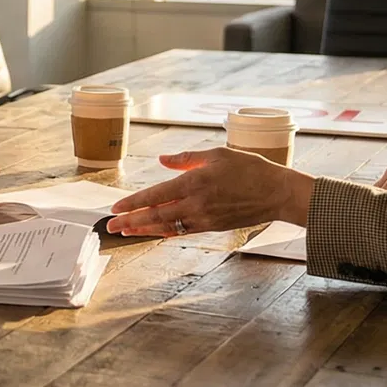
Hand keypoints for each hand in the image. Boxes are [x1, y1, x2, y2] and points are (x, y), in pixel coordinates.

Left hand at [104, 147, 315, 237]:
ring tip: (124, 232)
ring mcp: (204, 218)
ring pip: (166, 227)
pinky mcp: (212, 227)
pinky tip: (151, 232)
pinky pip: (181, 231)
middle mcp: (196, 204)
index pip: (156, 195)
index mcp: (195, 183)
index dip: (133, 203)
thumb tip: (162, 160)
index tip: (115, 207)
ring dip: (143, 230)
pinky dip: (163, 232)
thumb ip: (187, 159)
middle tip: (109, 227)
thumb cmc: (250, 169)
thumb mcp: (217, 154)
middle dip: (130, 222)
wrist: (277, 193)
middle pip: (155, 216)